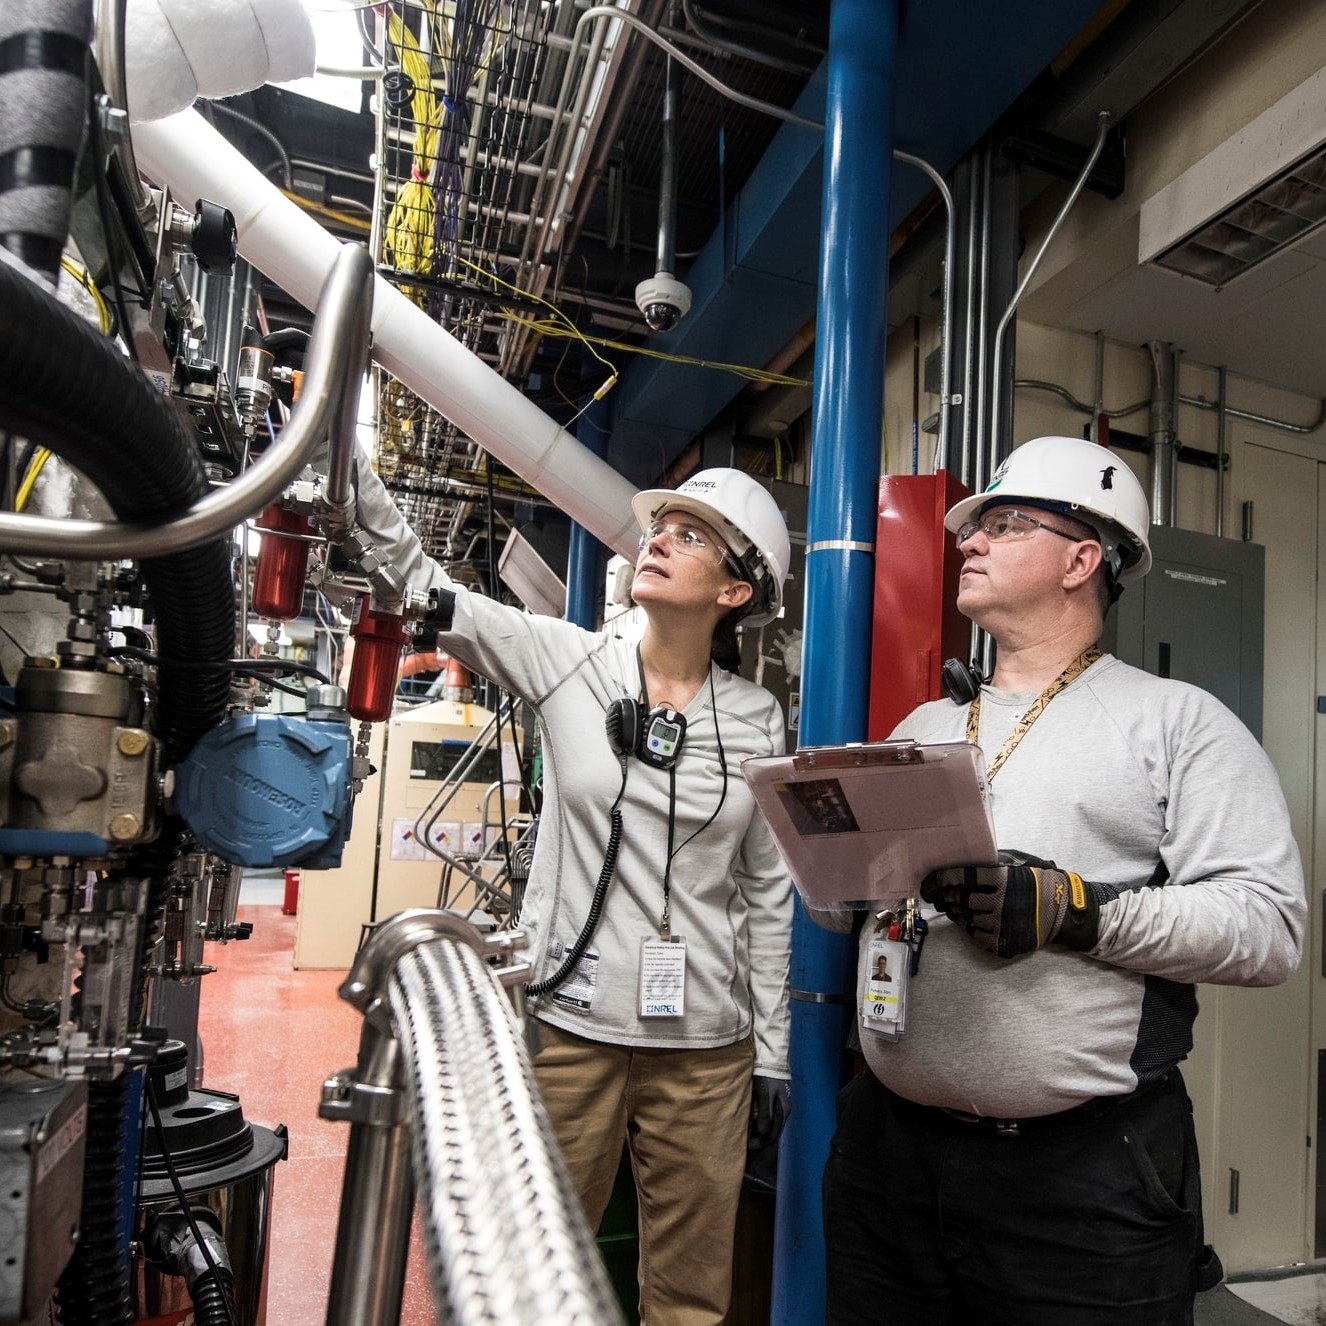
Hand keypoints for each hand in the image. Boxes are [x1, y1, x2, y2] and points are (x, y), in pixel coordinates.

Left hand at [749, 1075, 790, 1151]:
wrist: (771, 1058)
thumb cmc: (768, 1075)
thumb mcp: (765, 1093)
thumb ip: (764, 1112)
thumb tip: (762, 1133)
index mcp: (783, 1111)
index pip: (773, 1135)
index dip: (761, 1143)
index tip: (748, 1148)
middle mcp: (783, 1110)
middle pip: (772, 1131)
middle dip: (760, 1140)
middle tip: (745, 1144)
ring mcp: (779, 1105)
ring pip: (770, 1124)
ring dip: (759, 1131)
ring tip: (746, 1134)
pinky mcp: (774, 1099)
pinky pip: (767, 1116)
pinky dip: (759, 1122)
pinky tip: (750, 1122)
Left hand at [919, 850, 1102, 957]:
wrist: (1063, 910)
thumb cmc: (1036, 881)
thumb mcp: (1018, 863)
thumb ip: (991, 862)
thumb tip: (961, 860)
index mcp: (1003, 878)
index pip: (963, 877)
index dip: (942, 878)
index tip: (932, 880)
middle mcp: (1002, 902)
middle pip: (961, 899)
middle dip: (946, 896)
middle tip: (939, 895)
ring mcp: (1003, 925)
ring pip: (967, 919)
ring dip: (957, 912)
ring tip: (955, 907)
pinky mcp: (1005, 944)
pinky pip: (977, 937)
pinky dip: (970, 928)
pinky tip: (971, 921)